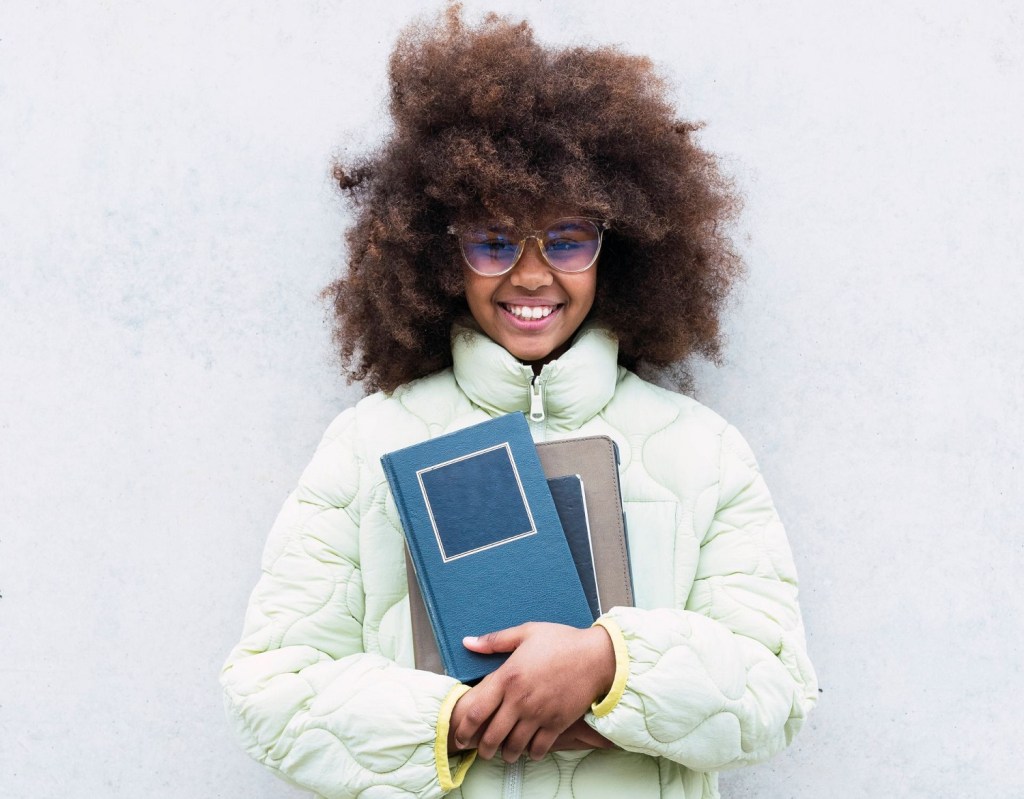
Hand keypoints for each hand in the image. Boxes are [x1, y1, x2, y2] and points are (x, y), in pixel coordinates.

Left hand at [448, 622, 614, 761]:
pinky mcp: (556, 724)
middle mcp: (519, 700)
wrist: (596, 656)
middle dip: (483, 748)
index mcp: (507, 677)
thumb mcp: (526, 633)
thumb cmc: (561, 641)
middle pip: (492, 735)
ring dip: (505, 754)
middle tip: (481, 751)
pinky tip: (528, 750)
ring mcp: (538, 714)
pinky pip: (538, 748)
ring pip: (514, 746)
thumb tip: (467, 642)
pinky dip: (530, 754)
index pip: (476, 710)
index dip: (464, 728)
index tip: (460, 735)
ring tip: (504, 753)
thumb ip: (494, 640)